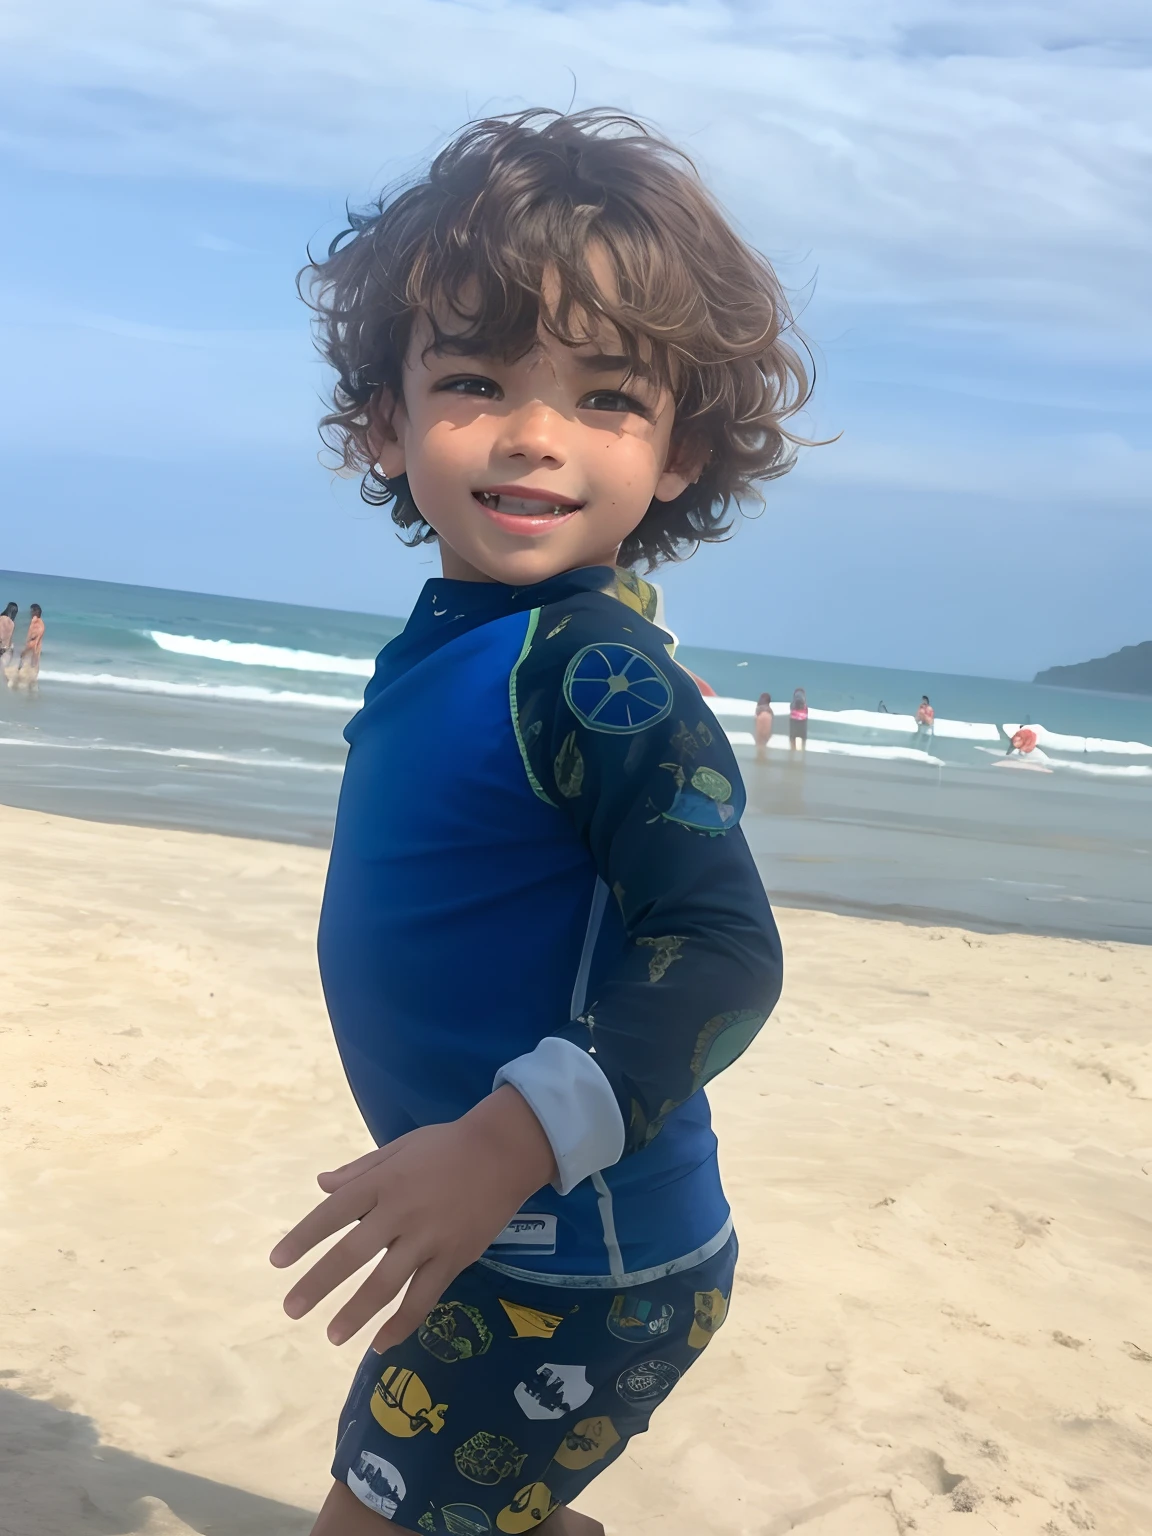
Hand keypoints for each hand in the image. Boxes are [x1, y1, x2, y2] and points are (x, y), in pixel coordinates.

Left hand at [269, 1086, 556, 1351]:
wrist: (504, 1151)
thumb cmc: (447, 1145)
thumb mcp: (400, 1147)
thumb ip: (360, 1169)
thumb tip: (321, 1185)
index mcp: (383, 1182)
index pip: (333, 1212)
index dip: (303, 1238)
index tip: (277, 1262)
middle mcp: (400, 1212)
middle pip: (352, 1254)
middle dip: (318, 1283)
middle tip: (291, 1309)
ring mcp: (428, 1238)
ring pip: (385, 1283)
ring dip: (356, 1312)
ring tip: (332, 1336)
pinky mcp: (454, 1257)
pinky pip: (424, 1297)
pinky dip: (402, 1322)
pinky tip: (381, 1342)